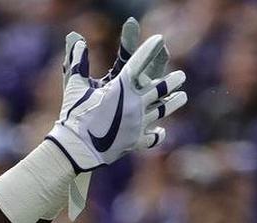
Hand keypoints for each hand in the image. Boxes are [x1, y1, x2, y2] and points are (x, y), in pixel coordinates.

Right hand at [47, 19, 186, 208]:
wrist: (75, 149)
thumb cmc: (74, 115)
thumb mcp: (75, 87)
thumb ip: (78, 63)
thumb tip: (76, 41)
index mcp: (121, 88)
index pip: (139, 62)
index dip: (149, 49)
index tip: (159, 39)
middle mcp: (135, 104)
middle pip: (161, 88)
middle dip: (172, 81)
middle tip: (180, 76)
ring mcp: (138, 124)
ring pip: (163, 110)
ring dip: (174, 102)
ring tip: (182, 96)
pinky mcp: (135, 141)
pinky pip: (152, 137)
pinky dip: (158, 133)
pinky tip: (160, 130)